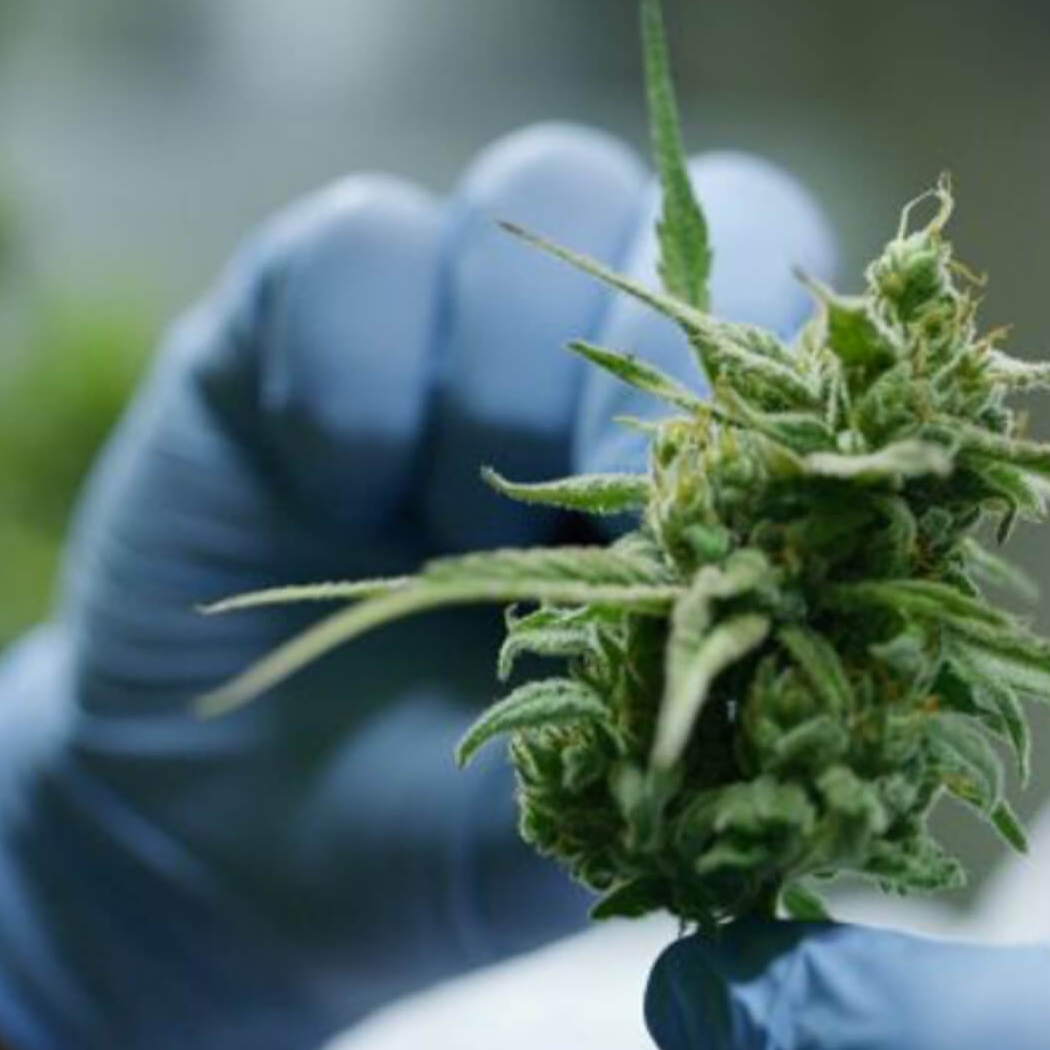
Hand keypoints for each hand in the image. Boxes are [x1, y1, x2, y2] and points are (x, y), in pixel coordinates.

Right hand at [0, 123, 834, 1049]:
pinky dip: (366, 369)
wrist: (233, 868)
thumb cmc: (452, 829)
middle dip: (670, 351)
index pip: (811, 332)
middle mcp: (591, 361)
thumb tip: (815, 651)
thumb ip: (721, 721)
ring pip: (548, 180)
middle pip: (701, 207)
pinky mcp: (294, 316)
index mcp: (706, 474)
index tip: (749, 521)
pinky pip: (359, 242)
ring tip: (462, 529)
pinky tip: (342, 486)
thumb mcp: (614, 805)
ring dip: (518, 365)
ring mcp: (450, 321)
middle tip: (616, 516)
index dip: (802, 388)